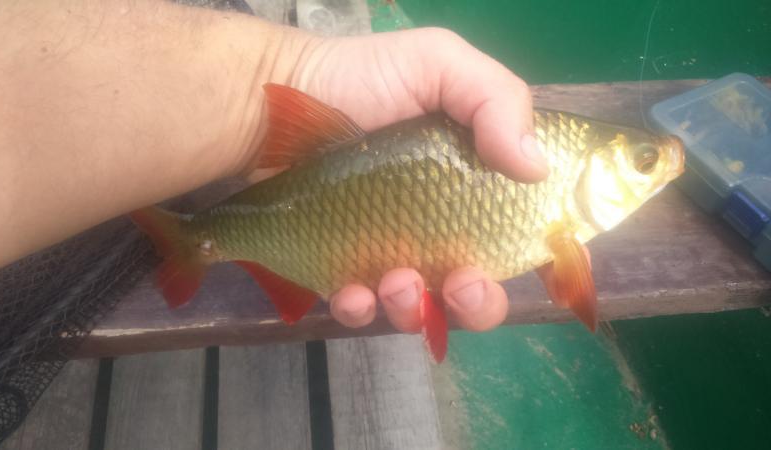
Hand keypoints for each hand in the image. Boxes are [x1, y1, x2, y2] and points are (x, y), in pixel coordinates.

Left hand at [289, 28, 552, 331]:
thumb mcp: (438, 63)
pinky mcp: (343, 270)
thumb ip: (496, 98)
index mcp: (474, 185)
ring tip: (396, 280)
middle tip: (462, 284)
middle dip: (479, 302)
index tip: (550, 269)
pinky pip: (361, 309)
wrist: (277, 100)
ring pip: (421, 310)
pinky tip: (353, 289)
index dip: (548, 258)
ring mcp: (391, 254)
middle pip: (479, 291)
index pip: (526, 232)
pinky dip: (362, 308)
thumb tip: (537, 168)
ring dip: (417, 308)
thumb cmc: (362, 79)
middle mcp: (439, 228)